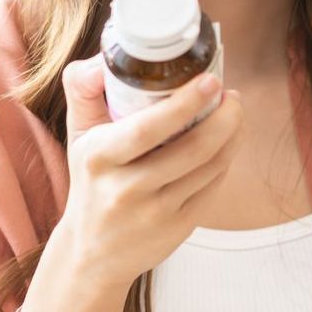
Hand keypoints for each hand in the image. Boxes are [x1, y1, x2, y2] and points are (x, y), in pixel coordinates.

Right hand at [53, 54, 243, 288]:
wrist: (91, 253)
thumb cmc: (90, 180)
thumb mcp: (78, 135)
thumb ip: (84, 88)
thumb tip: (107, 58)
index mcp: (100, 157)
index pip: (149, 128)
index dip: (186, 103)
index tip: (211, 80)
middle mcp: (127, 188)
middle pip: (193, 148)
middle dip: (225, 117)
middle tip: (232, 95)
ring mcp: (156, 212)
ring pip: (210, 166)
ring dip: (232, 135)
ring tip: (233, 113)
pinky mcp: (178, 228)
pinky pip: (213, 186)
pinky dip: (225, 160)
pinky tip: (226, 143)